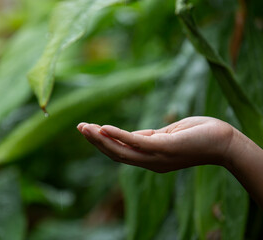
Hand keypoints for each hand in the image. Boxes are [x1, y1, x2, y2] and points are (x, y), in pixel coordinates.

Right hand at [77, 116, 234, 172]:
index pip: (121, 152)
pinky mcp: (165, 148)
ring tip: (85, 128)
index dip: (102, 143)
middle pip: (116, 154)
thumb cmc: (198, 135)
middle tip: (79, 128)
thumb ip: (149, 137)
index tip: (88, 130)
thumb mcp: (167, 135)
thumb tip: (130, 135)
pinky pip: (137, 143)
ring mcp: (157, 157)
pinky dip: (118, 136)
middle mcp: (151, 162)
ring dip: (100, 140)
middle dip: (95, 142)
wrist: (225, 141)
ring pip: (122, 151)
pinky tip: (104, 128)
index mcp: (150, 159)